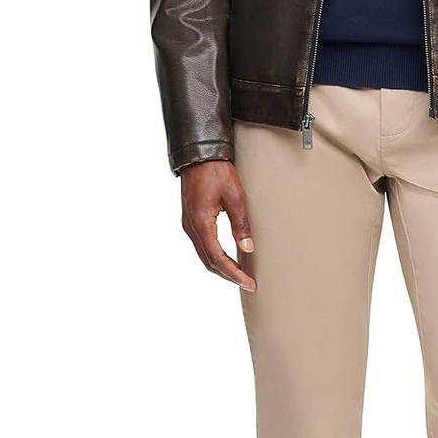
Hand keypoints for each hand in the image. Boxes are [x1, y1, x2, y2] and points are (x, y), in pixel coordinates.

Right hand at [180, 160, 255, 290]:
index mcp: (201, 223)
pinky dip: (215, 255)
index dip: (234, 273)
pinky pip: (202, 245)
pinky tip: (227, 256)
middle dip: (228, 275)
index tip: (249, 282)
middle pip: (208, 261)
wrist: (199, 154)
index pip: (218, 258)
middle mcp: (191, 227)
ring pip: (204, 255)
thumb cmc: (216, 171)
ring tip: (240, 274)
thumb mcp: (234, 195)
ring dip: (221, 267)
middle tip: (247, 283)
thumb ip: (240, 223)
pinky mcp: (191, 219)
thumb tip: (248, 248)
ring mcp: (188, 224)